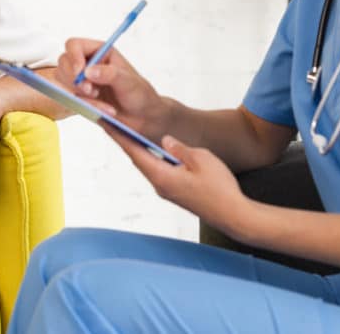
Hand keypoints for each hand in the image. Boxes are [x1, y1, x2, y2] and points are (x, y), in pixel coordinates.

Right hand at [57, 38, 170, 138]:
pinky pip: (72, 100)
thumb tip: (88, 72)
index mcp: (100, 52)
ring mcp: (83, 81)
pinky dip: (86, 106)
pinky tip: (104, 109)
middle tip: (90, 90)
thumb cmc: (140, 94)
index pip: (75, 45)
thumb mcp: (129, 82)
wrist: (143, 118)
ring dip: (79, 93)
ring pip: (64, 82)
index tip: (80, 72)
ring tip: (99, 99)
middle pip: (64, 62)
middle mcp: (89, 64)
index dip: (73, 56)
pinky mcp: (81, 97)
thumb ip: (110, 74)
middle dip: (73, 78)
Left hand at [102, 123, 247, 234]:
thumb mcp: (201, 159)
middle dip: (126, 141)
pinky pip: (159, 172)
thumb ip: (180, 148)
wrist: (234, 215)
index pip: (135, 152)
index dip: (120, 136)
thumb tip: (164, 140)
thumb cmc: (220, 188)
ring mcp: (167, 191)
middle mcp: (160, 185)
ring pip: (149, 166)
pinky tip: (154, 151)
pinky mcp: (176, 194)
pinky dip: (152, 159)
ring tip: (129, 134)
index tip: (105, 123)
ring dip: (139, 150)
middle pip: (138, 159)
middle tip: (113, 124)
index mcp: (162, 176)